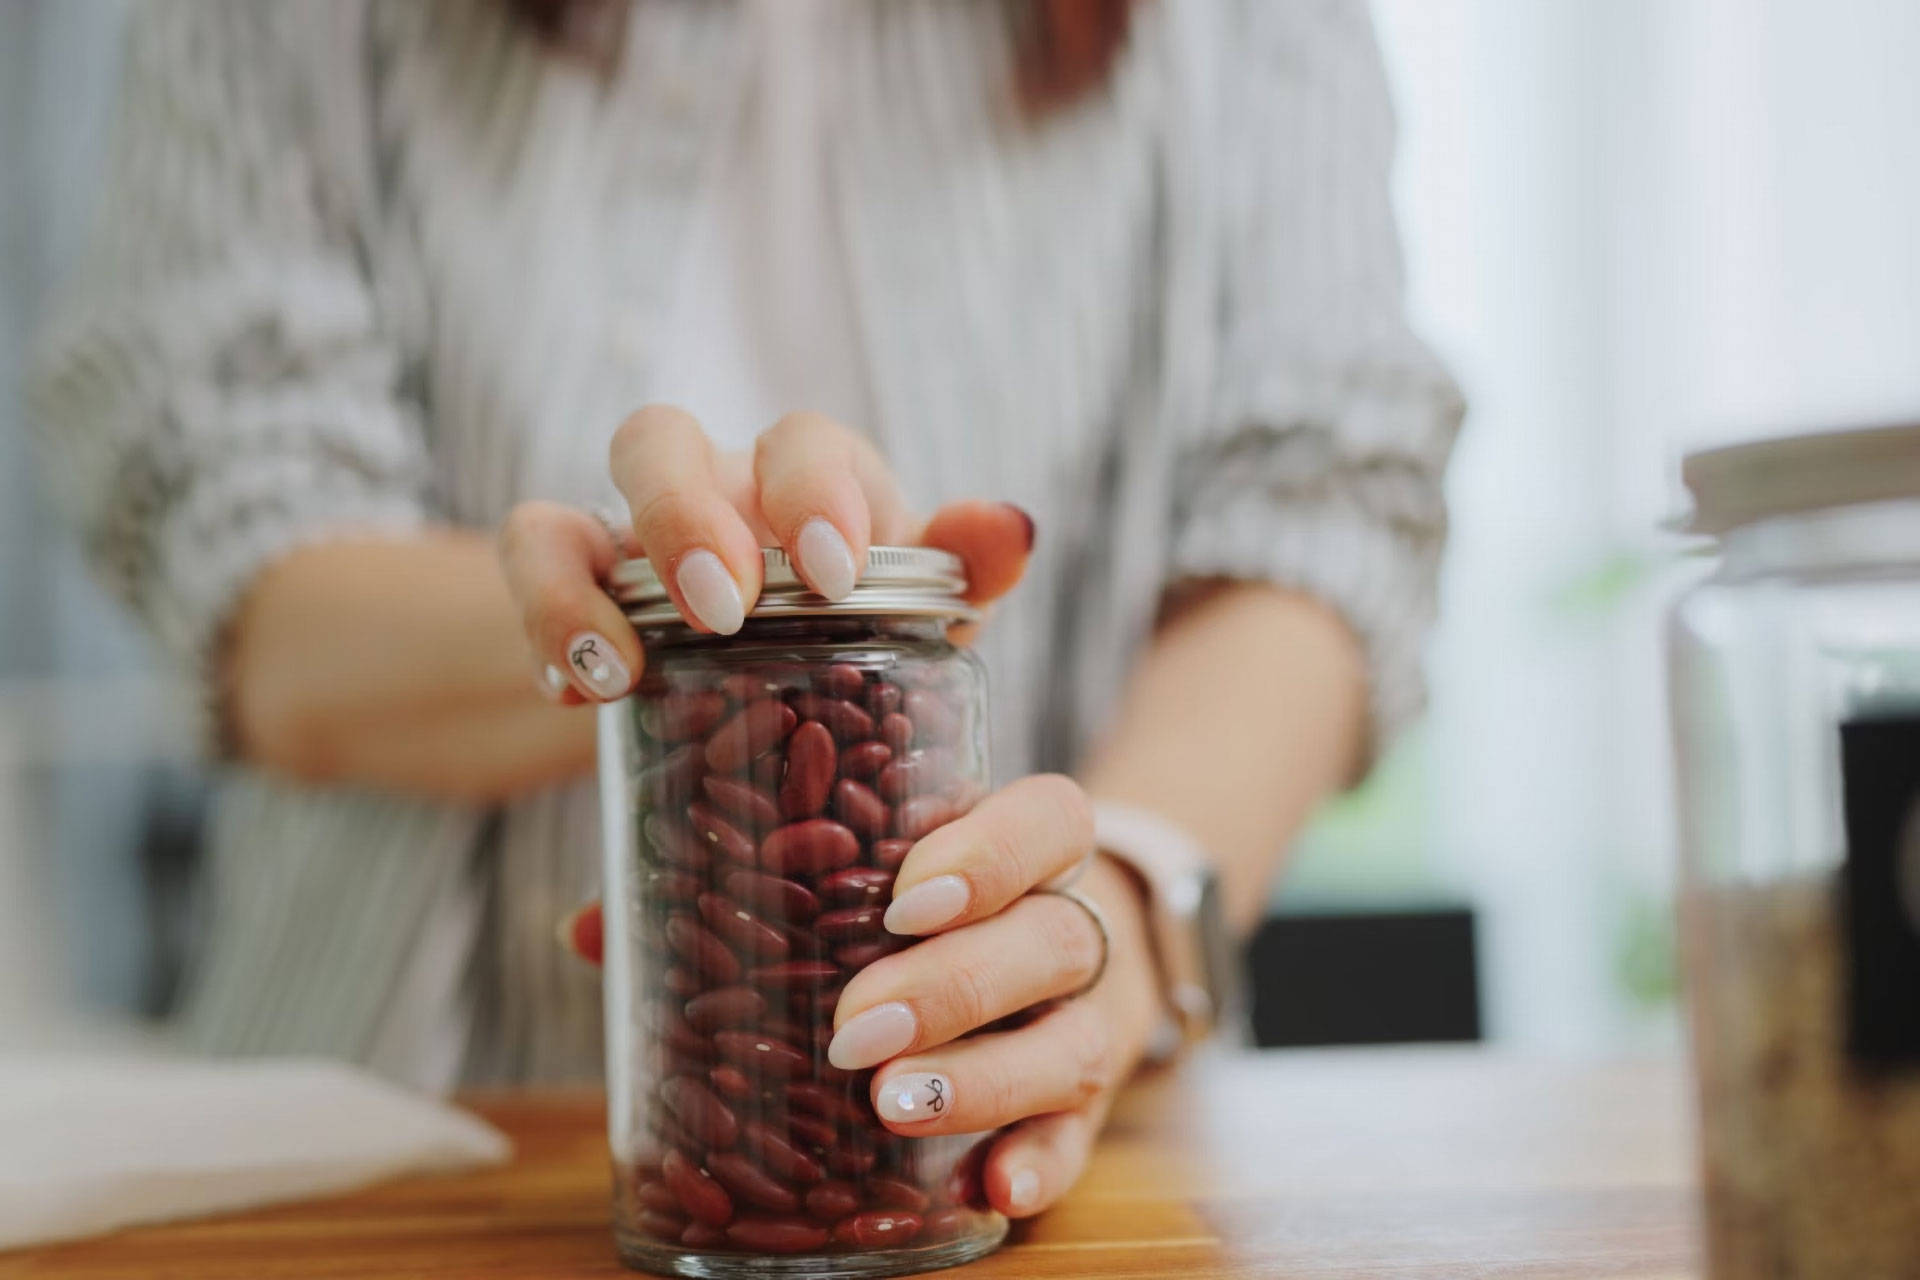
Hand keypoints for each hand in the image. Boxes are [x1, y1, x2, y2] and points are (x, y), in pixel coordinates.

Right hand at [497, 404, 1031, 701]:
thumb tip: (1015, 529)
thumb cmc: (858, 640)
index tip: (833, 574)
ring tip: (626, 666)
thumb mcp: (918, 622)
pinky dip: (547, 615)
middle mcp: (714, 483)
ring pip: (578, 501)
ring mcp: (633, 523)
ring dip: (595, 571)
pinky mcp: (573, 573)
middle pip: (667, 436)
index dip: (813, 491)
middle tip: (724, 608)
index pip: (802, 442)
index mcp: (810, 483)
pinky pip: (535, 554)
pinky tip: (577, 693)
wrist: (758, 701)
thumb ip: (964, 576)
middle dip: (688, 515)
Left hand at [560, 776, 1164, 1220]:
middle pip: (1053, 936)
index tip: (905, 896)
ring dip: (984, 1078)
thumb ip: (745, 890)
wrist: (1074, 947)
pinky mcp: (1087, 1107)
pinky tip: (990, 1189)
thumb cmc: (931, 910)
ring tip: (894, 1106)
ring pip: (1071, 1043)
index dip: (991, 851)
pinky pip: (1082, 1139)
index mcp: (1026, 851)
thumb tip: (588, 927)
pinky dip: (1040, 1164)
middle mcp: (1072, 929)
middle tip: (856, 1027)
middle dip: (953, 982)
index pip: (1048, 820)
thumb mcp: (872, 876)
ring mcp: (1088, 1021)